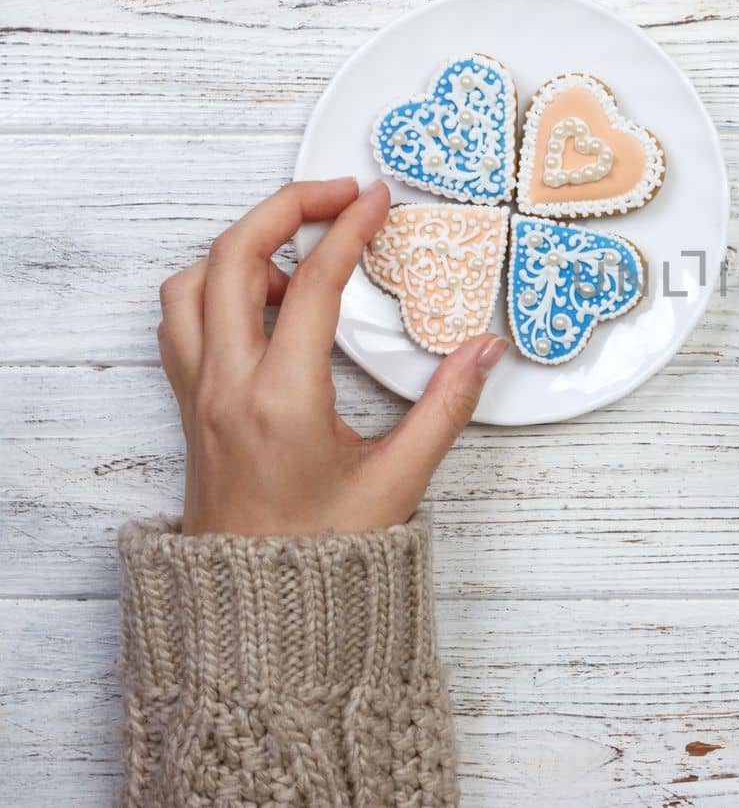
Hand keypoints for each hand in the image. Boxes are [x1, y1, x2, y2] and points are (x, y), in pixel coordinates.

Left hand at [157, 178, 509, 535]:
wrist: (260, 616)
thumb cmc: (325, 557)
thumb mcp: (401, 481)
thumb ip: (447, 407)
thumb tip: (484, 350)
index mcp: (282, 401)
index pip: (311, 283)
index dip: (349, 230)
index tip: (376, 200)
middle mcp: (228, 388)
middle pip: (233, 257)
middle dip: (287, 207)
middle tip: (338, 195)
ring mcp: (201, 395)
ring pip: (191, 284)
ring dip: (241, 249)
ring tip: (298, 257)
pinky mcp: (192, 407)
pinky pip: (180, 321)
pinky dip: (214, 288)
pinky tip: (263, 304)